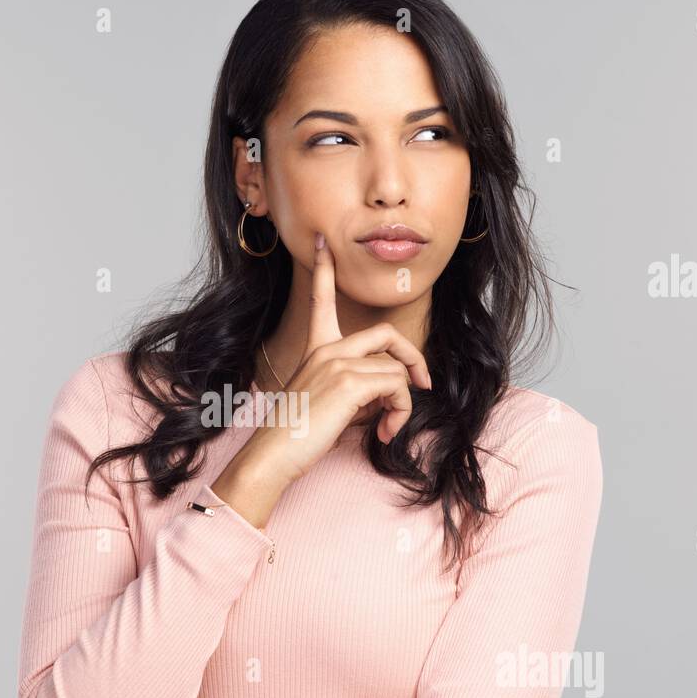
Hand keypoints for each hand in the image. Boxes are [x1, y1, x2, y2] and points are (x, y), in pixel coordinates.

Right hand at [245, 230, 432, 484]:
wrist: (272, 454)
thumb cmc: (294, 435)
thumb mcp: (324, 402)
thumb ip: (354, 386)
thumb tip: (388, 391)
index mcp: (315, 349)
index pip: (320, 299)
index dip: (323, 270)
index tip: (322, 243)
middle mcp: (327, 350)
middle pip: (387, 336)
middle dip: (414, 359)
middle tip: (423, 385)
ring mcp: (338, 363)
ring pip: (397, 372)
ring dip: (401, 405)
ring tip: (385, 428)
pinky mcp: (349, 382)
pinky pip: (397, 388)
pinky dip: (399, 414)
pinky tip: (383, 433)